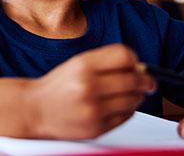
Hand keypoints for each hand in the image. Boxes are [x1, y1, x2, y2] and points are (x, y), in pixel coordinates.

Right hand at [24, 44, 154, 139]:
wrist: (36, 110)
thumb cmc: (59, 85)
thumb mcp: (78, 63)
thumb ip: (106, 61)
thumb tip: (139, 67)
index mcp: (83, 65)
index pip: (124, 56)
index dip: (135, 59)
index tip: (136, 64)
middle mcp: (88, 86)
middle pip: (134, 79)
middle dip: (145, 80)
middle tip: (147, 82)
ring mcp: (93, 109)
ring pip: (133, 100)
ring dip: (137, 96)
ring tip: (129, 94)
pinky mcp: (96, 128)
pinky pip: (126, 116)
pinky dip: (127, 110)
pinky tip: (117, 106)